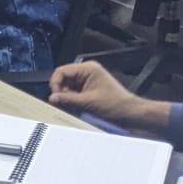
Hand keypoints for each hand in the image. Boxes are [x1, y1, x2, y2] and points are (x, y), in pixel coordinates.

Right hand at [48, 61, 171, 130]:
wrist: (131, 114)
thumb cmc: (116, 105)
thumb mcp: (88, 103)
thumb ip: (68, 100)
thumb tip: (52, 98)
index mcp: (88, 68)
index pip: (61, 71)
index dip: (55, 84)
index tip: (55, 97)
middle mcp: (87, 72)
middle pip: (63, 80)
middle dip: (62, 93)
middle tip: (64, 105)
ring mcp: (87, 81)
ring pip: (67, 88)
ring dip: (67, 99)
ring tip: (74, 108)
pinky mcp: (88, 90)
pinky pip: (73, 93)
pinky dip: (72, 101)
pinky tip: (78, 108)